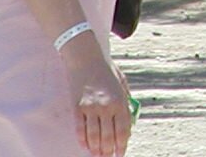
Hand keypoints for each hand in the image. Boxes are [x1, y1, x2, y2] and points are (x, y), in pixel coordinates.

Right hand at [63, 41, 132, 155]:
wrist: (85, 58)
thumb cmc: (106, 70)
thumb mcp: (122, 83)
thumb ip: (126, 102)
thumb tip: (128, 123)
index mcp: (120, 100)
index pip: (123, 130)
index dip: (122, 146)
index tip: (121, 154)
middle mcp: (107, 106)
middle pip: (109, 137)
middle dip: (109, 152)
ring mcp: (91, 108)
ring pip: (94, 137)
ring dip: (97, 150)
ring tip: (99, 156)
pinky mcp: (77, 108)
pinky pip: (80, 130)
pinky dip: (83, 141)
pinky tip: (86, 146)